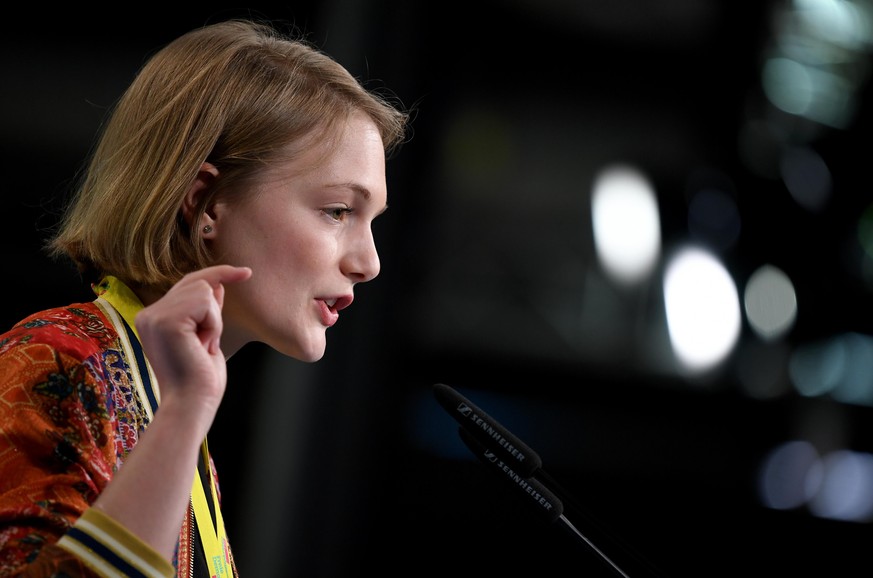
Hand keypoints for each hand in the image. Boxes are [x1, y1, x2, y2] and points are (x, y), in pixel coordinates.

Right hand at [134, 265, 251, 419]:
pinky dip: (214, 324)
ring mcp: (154, 315)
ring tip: (202, 347)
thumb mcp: (206, 336)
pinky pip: (206, 303)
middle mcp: (148, 313)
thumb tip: (216, 284)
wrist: (192, 404)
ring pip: (204, 290)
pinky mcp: (166, 320)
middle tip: (207, 345)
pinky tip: (202, 346)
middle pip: (197, 282)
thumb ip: (206, 310)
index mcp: (153, 318)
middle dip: (215, 311)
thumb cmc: (200, 378)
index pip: (187, 283)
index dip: (218, 274)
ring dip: (214, 321)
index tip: (246, 272)